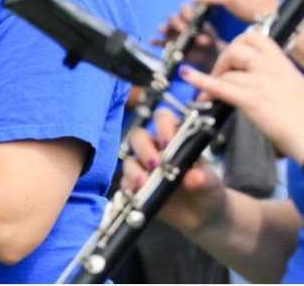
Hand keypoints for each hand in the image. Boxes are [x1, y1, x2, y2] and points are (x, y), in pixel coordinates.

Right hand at [122, 108, 226, 233]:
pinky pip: (125, 182)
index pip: (163, 120)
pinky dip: (128, 186)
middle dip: (144, 148)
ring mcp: (144, 167)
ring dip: (133, 169)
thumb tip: (194, 177)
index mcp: (175, 140)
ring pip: (129, 159)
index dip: (162, 126)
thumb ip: (205, 179)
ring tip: (143, 182)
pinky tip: (135, 193)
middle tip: (155, 164)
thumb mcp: (212, 184)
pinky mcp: (137, 186)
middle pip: (138, 136)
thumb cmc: (208, 191)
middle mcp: (156, 149)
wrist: (204, 217)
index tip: (168, 143)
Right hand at [154, 3, 221, 70]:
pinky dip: (155, 41)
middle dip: (177, 23)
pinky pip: (159, 41)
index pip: (184, 8)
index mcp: (188, 16)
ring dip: (163, 28)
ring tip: (164, 31)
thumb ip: (205, 36)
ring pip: (163, 27)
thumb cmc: (208, 39)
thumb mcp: (209, 36)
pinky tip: (153, 42)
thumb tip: (202, 39)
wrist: (207, 53)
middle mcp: (178, 23)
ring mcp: (171, 33)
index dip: (186, 12)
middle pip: (172, 18)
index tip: (191, 19)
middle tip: (183, 30)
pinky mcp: (168, 44)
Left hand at [179, 31, 303, 164]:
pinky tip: (187, 75)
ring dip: (213, 79)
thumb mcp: (294, 86)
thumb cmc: (303, 117)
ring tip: (207, 93)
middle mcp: (272, 69)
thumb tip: (252, 74)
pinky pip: (221, 86)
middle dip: (223, 60)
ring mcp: (261, 83)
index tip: (233, 56)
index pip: (255, 37)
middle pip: (236, 48)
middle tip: (220, 75)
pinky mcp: (252, 100)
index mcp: (282, 64)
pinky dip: (200, 80)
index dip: (238, 43)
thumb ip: (275, 75)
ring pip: (228, 72)